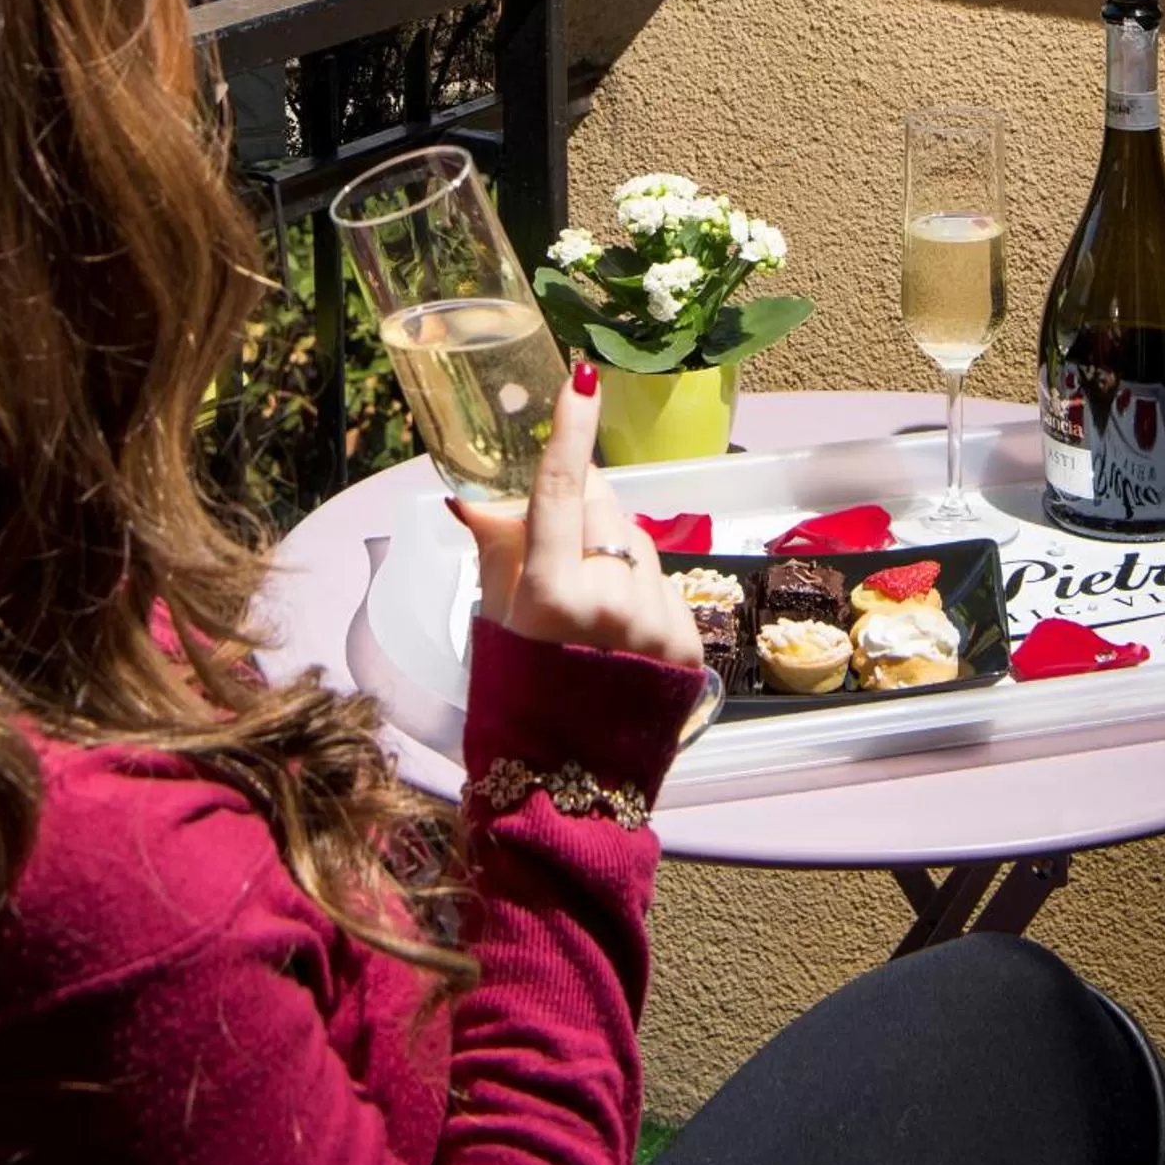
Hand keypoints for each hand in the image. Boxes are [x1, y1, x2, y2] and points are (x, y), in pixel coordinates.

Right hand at [453, 362, 704, 669]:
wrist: (571, 786)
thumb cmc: (518, 698)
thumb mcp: (494, 623)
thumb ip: (496, 550)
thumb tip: (474, 496)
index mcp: (553, 594)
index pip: (561, 492)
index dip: (570, 431)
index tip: (581, 378)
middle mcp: (612, 601)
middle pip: (603, 508)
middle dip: (582, 506)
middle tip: (558, 537)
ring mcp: (658, 620)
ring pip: (636, 544)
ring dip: (613, 551)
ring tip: (589, 607)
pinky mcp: (690, 640)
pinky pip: (662, 582)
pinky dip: (639, 589)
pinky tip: (618, 632)